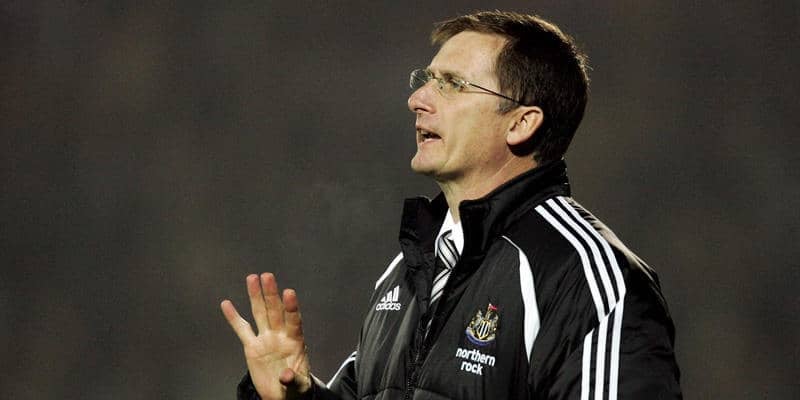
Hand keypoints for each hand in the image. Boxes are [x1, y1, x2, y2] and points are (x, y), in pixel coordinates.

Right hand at [221, 273, 311, 399]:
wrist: (282, 395)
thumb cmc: (295, 389)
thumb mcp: (299, 386)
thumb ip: (293, 379)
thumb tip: (286, 375)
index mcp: (295, 342)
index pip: (293, 321)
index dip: (291, 307)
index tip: (289, 292)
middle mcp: (280, 335)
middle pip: (275, 311)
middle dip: (271, 294)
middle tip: (267, 276)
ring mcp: (266, 339)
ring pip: (260, 314)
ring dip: (256, 296)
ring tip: (252, 278)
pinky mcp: (252, 347)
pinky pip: (242, 330)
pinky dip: (234, 317)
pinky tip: (227, 304)